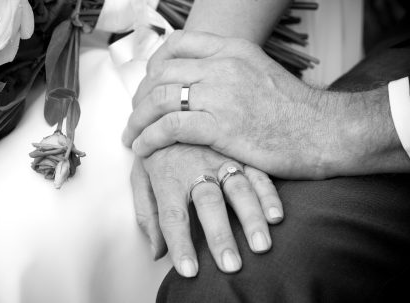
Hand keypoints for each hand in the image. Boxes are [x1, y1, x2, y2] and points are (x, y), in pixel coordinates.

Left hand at [123, 30, 345, 178]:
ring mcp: (221, 94)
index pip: (178, 44)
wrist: (325, 132)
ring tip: (130, 136)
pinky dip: (149, 137)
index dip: (154, 64)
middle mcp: (223, 66)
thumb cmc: (295, 111)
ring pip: (160, 99)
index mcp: (233, 50)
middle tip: (134, 116)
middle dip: (140, 97)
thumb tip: (202, 82)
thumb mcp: (261, 74)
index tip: (148, 83)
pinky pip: (169, 127)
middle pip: (162, 74)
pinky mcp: (220, 126)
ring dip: (137, 119)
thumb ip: (229, 71)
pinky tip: (141, 148)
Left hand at [130, 145, 282, 277]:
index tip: (189, 270)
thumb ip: (147, 212)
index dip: (180, 243)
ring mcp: (221, 159)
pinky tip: (277, 217)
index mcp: (168, 175)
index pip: (172, 216)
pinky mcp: (240, 153)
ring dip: (251, 218)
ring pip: (238, 189)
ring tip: (261, 245)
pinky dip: (269, 195)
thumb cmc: (156, 152)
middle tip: (230, 264)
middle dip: (220, 234)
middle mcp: (196, 167)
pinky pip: (258, 174)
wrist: (172, 110)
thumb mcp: (141, 176)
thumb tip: (156, 251)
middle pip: (208, 203)